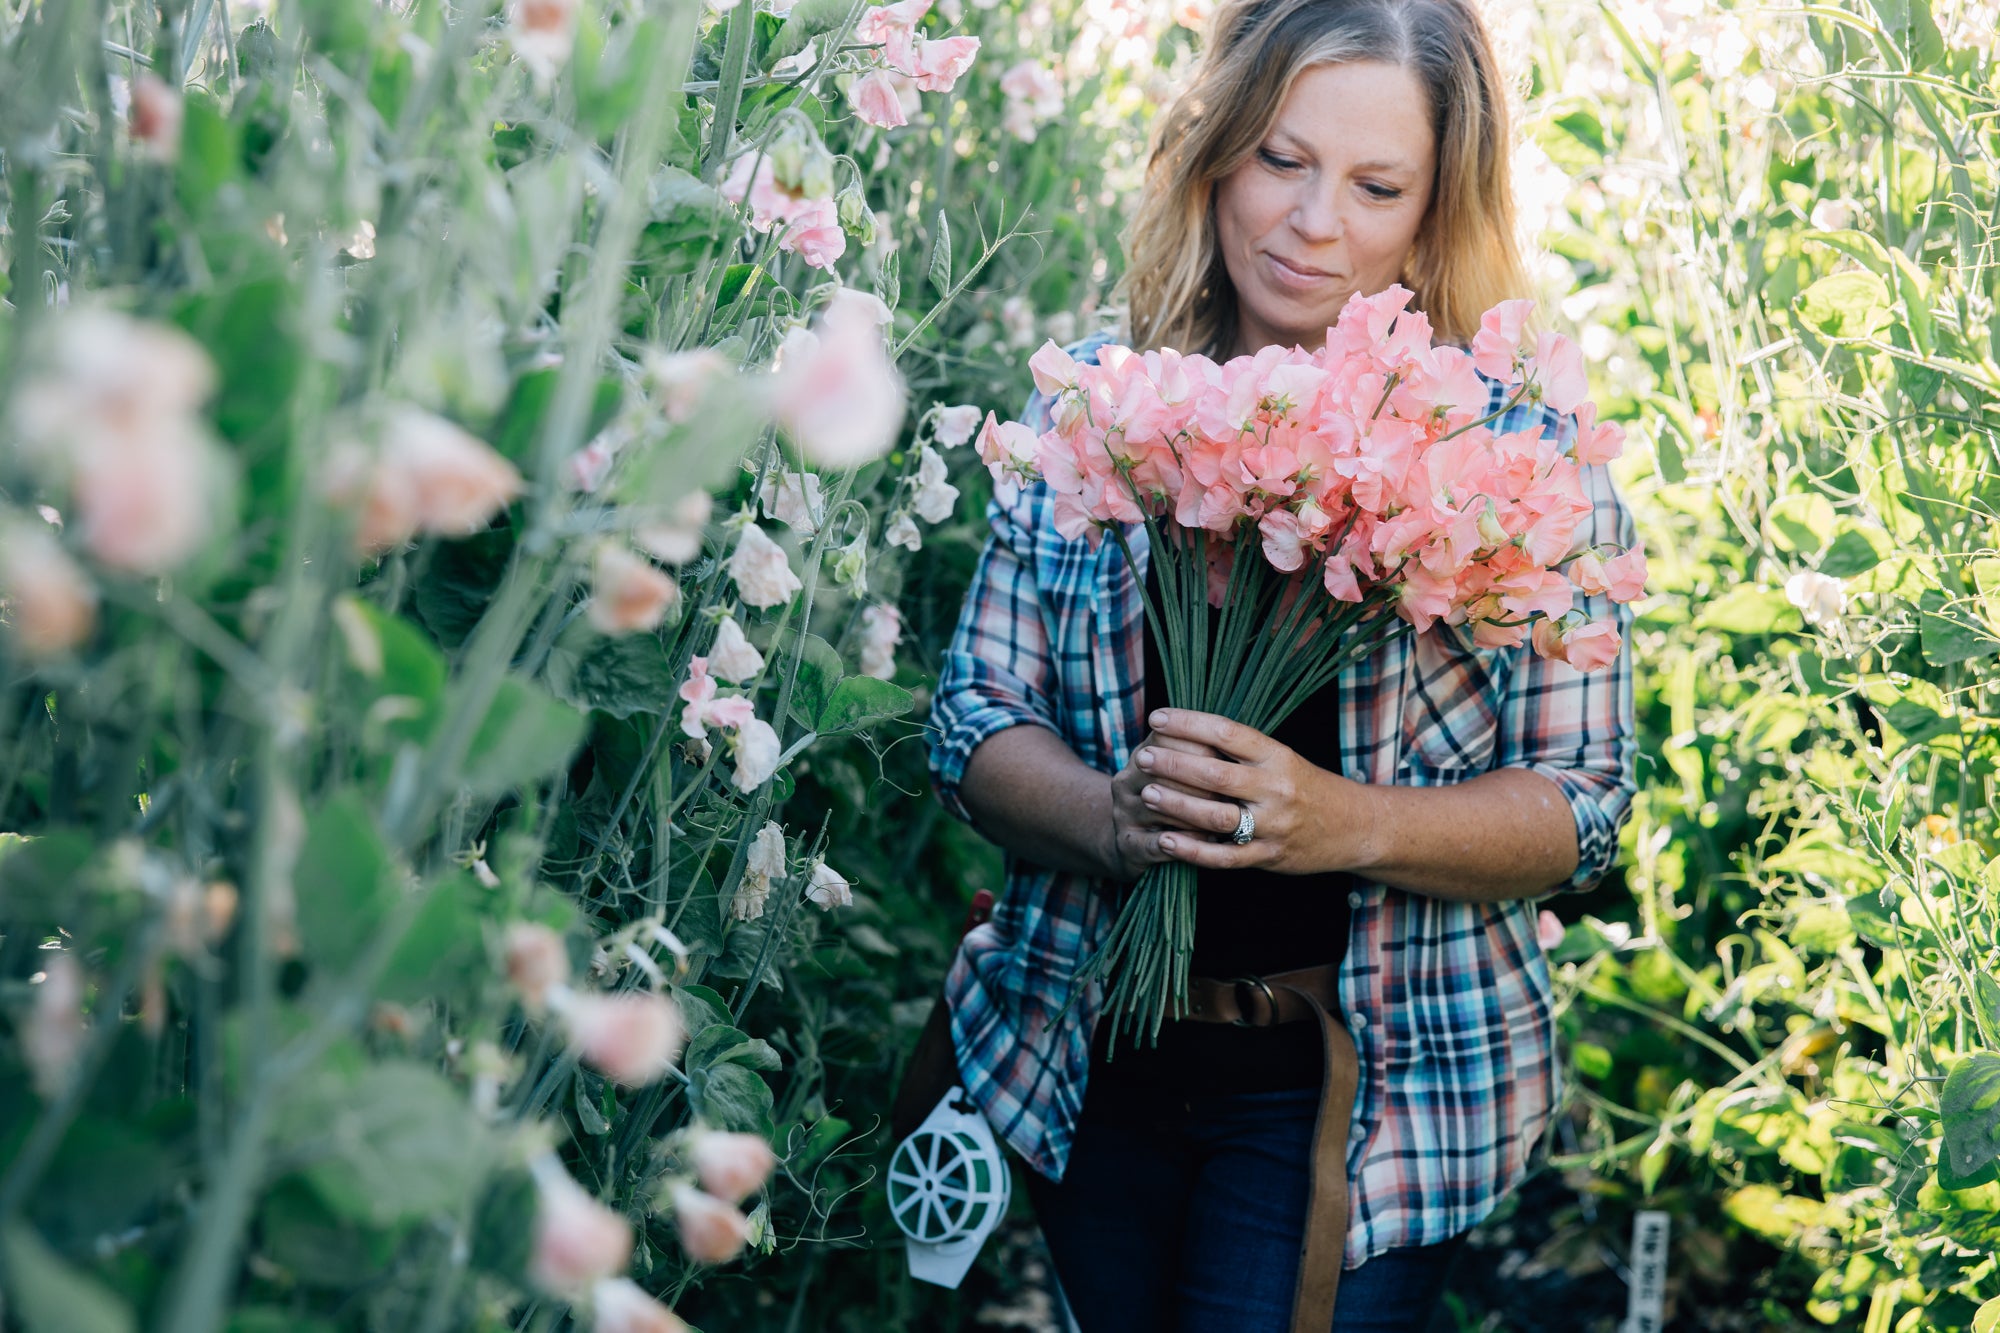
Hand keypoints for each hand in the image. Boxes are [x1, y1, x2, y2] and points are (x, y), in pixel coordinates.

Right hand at [1104, 729, 1222, 880]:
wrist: (1132, 839)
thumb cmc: (1171, 795)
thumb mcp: (1178, 769)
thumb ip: (1202, 753)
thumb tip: (1239, 745)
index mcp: (1143, 753)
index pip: (1168, 738)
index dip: (1202, 745)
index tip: (1232, 756)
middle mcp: (1127, 780)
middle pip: (1165, 772)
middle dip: (1203, 782)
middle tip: (1235, 792)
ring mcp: (1124, 813)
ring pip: (1163, 809)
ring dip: (1198, 814)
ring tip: (1228, 817)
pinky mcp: (1128, 845)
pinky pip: (1158, 844)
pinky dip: (1187, 843)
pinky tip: (1209, 841)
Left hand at [1133, 708, 1371, 874]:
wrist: (1355, 827)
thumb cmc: (1308, 786)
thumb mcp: (1283, 758)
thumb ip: (1240, 750)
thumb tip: (1186, 729)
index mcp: (1278, 756)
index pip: (1227, 733)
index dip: (1188, 723)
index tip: (1156, 718)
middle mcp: (1276, 789)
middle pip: (1216, 775)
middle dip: (1174, 765)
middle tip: (1142, 757)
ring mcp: (1273, 826)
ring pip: (1217, 816)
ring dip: (1177, 805)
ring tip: (1146, 794)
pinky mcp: (1269, 857)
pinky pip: (1225, 857)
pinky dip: (1193, 850)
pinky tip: (1166, 840)